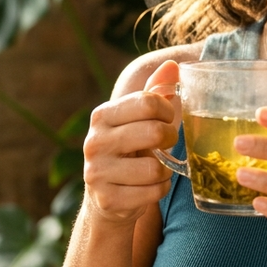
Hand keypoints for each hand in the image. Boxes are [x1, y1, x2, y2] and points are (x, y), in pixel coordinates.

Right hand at [81, 60, 180, 224]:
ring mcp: (97, 173)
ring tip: (156, 168)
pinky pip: (152, 193)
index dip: (168, 110)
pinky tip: (149, 187)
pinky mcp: (107, 200)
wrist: (107, 196)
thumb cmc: (130, 150)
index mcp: (102, 116)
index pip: (147, 101)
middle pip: (153, 132)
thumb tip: (172, 66)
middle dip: (170, 138)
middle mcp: (94, 142)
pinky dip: (159, 190)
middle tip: (166, 142)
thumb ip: (155, 92)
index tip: (168, 118)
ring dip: (165, 170)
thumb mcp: (139, 119)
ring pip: (154, 168)